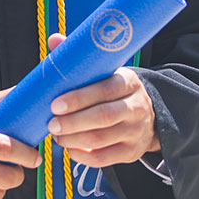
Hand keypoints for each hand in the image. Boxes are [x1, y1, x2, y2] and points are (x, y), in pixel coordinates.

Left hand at [45, 33, 158, 166]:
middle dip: (73, 121)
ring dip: (73, 139)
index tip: (55, 104)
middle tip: (51, 124)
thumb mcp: (105, 71)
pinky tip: (69, 148)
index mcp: (128, 82)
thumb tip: (54, 39)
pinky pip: (104, 159)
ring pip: (102, 140)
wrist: (147, 115)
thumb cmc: (114, 89)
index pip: (105, 89)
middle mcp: (136, 107)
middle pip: (103, 116)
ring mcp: (135, 132)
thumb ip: (80, 58)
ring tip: (56, 135)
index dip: (79, 97)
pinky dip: (82, 156)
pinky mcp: (131, 153)